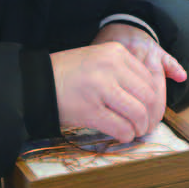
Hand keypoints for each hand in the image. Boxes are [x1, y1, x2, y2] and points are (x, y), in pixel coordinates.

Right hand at [51, 31, 183, 141]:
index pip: (148, 78)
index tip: (149, 110)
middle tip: (145, 125)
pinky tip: (122, 136)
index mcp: (115, 52)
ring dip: (139, 127)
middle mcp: (111, 67)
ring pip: (137, 113)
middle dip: (150, 115)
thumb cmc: (68, 74)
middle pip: (147, 96)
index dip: (153, 99)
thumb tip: (149, 97)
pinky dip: (125, 135)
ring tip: (135, 132)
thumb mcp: (98, 60)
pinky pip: (120, 127)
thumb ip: (122, 72)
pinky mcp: (90, 110)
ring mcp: (100, 88)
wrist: (35, 83)